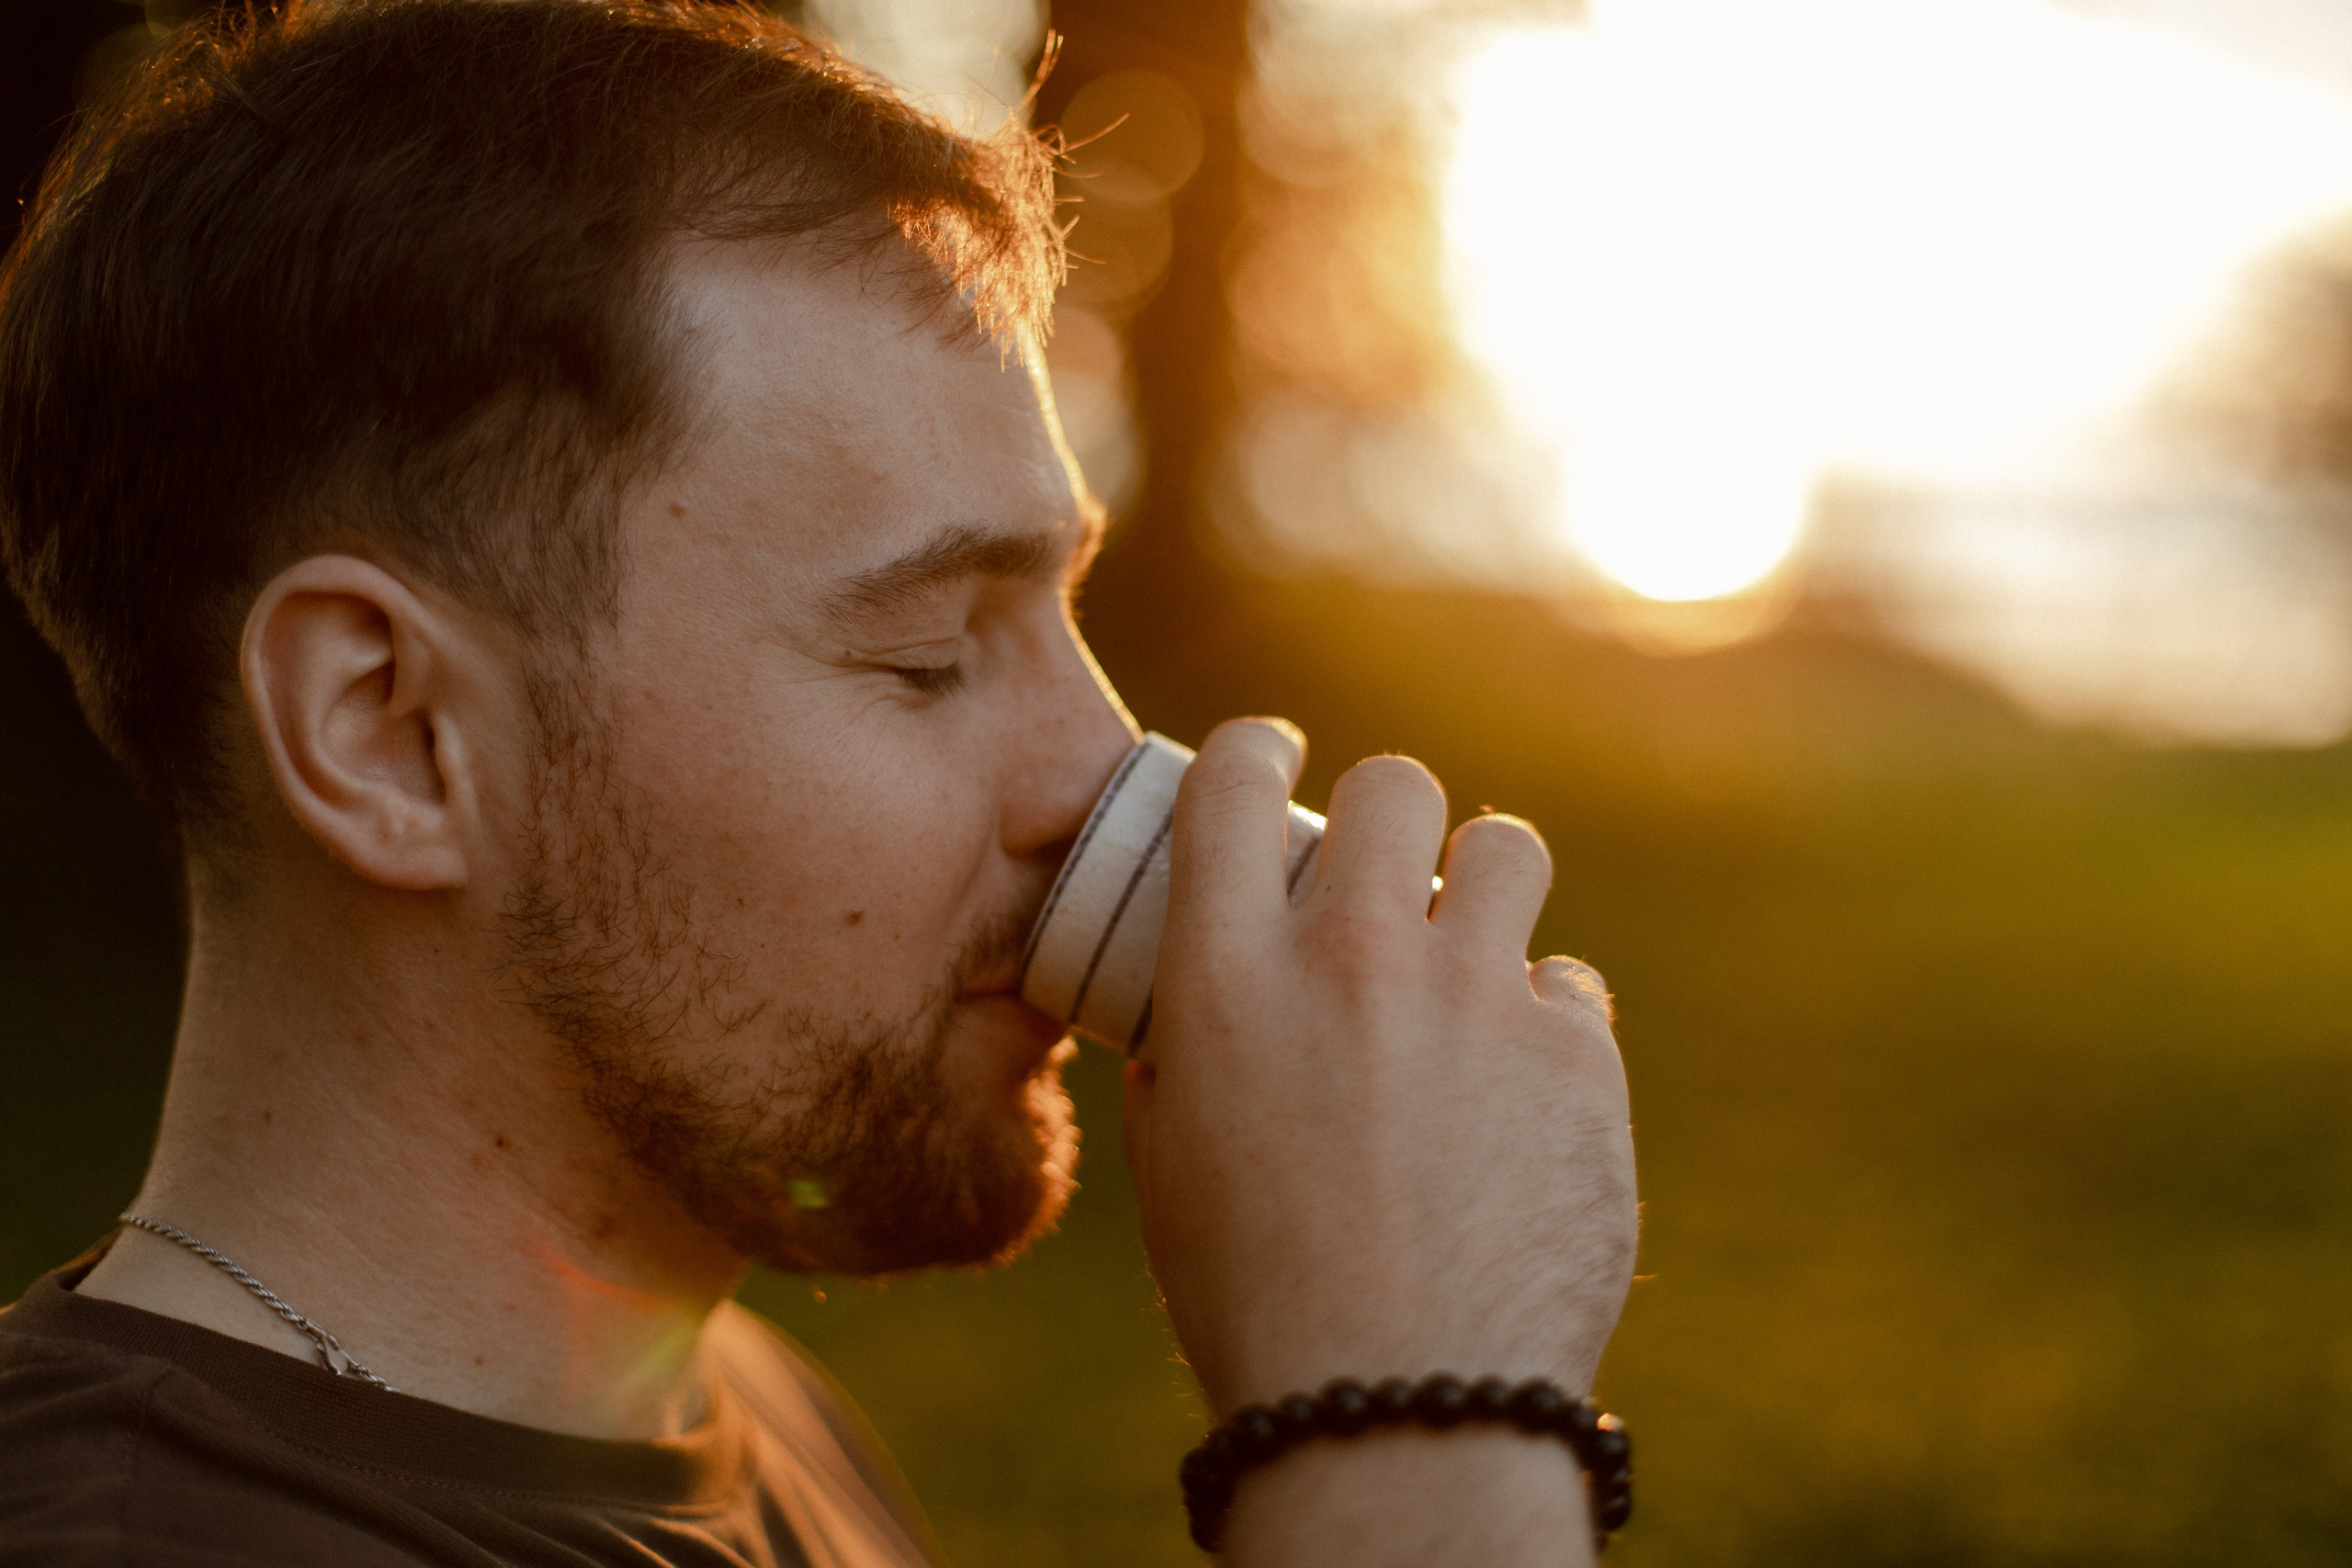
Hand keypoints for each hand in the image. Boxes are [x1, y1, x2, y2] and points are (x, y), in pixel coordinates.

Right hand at [1124, 717, 1637, 1416]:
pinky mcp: (1575, 1056)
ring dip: (1484, 883)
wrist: (1398, 1409)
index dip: (1256, 750)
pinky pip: (1569, 986)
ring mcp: (1475, 998)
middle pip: (1394, 783)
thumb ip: (1191, 1043)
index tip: (1271, 759)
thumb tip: (1210, 991)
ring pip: (1506, 848)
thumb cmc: (1258, 1297)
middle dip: (1388, 813)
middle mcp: (1352, 958)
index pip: (1236, 780)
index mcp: (1229, 975)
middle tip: (1386, 870)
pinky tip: (1518, 1090)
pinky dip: (1543, 1023)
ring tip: (1472, 942)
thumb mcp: (1173, 1158)